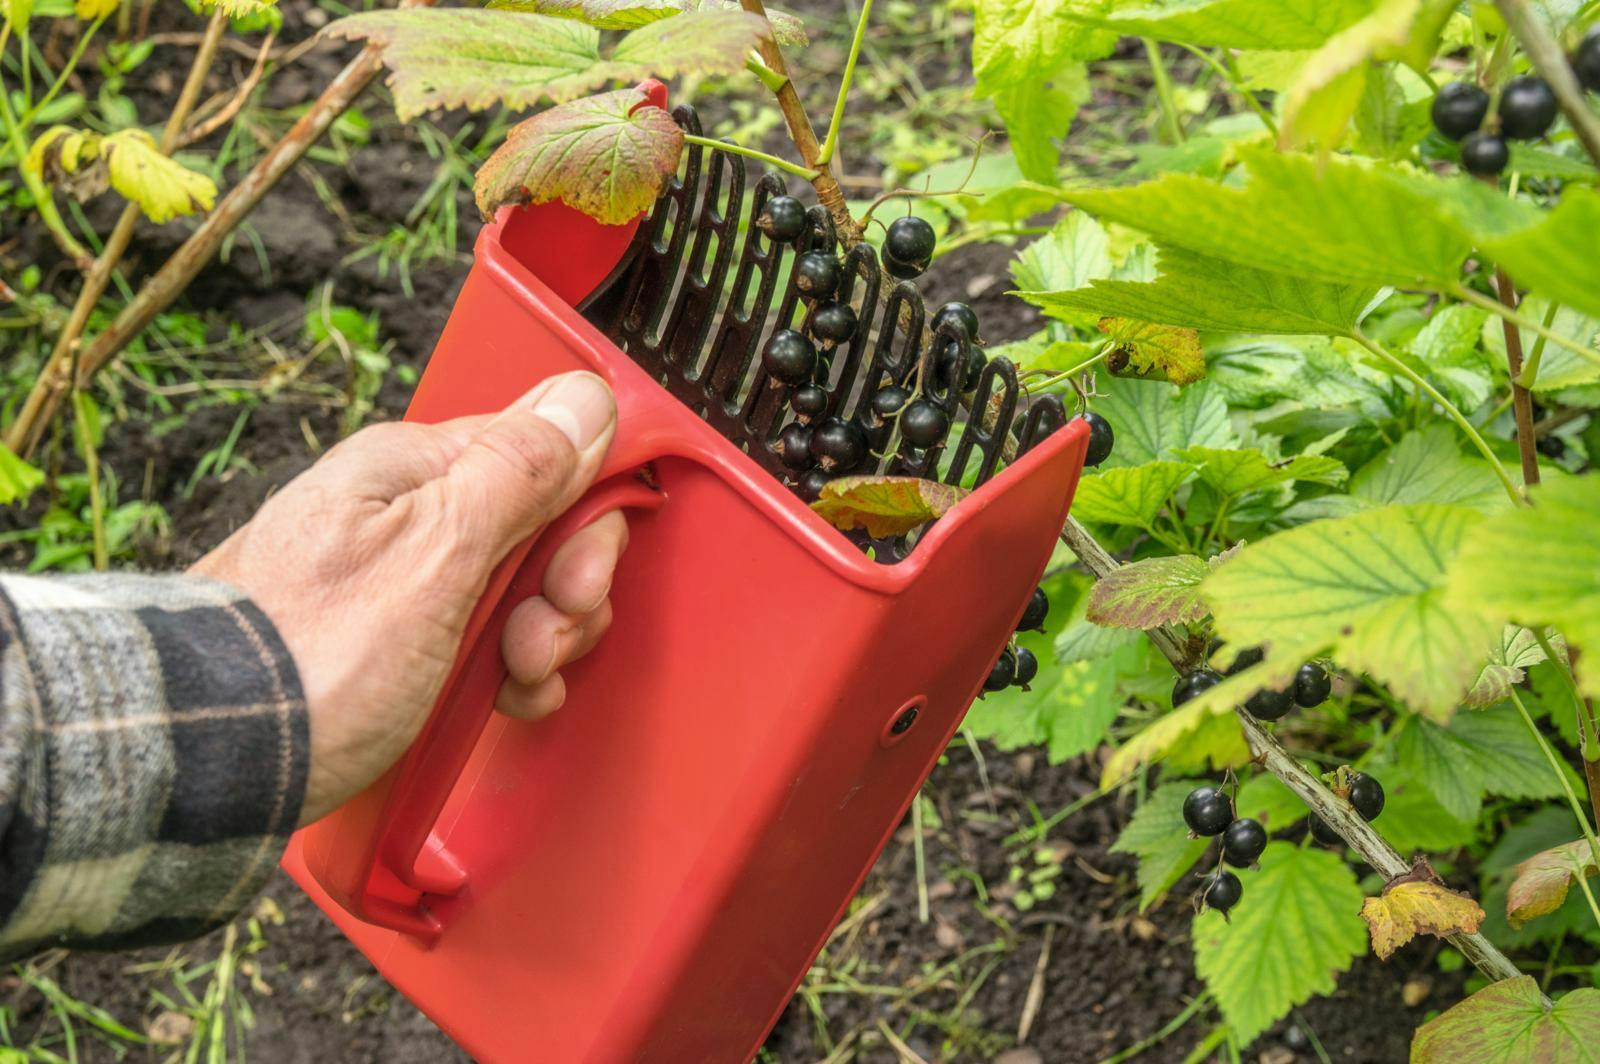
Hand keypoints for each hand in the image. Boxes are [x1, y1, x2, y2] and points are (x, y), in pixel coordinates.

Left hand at [193, 371, 622, 825]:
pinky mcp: (391, 639)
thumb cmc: (308, 663)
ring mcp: (398, 578)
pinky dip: (504, 670)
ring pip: (516, 588)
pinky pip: (479, 636)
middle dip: (561, 590)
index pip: (545, 456)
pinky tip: (499, 698)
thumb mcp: (433, 555)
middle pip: (537, 527)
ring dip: (539, 639)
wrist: (206, 761)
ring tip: (513, 679)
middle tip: (538, 640)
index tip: (577, 578)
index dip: (585, 519)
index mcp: (411, 469)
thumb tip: (583, 399)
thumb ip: (516, 473)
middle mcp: (403, 512)